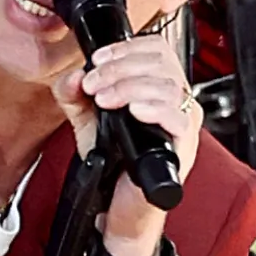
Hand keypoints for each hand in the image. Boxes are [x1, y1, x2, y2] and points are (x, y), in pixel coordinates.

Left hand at [52, 34, 201, 255]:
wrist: (116, 207)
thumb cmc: (112, 165)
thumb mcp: (86, 122)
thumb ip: (74, 96)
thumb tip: (72, 77)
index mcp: (156, 89)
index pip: (156, 50)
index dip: (127, 48)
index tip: (97, 59)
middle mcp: (174, 104)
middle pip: (163, 64)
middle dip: (121, 67)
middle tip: (93, 83)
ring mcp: (181, 126)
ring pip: (170, 88)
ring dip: (131, 86)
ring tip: (104, 98)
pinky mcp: (183, 149)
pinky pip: (181, 120)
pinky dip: (156, 109)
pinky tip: (135, 110)